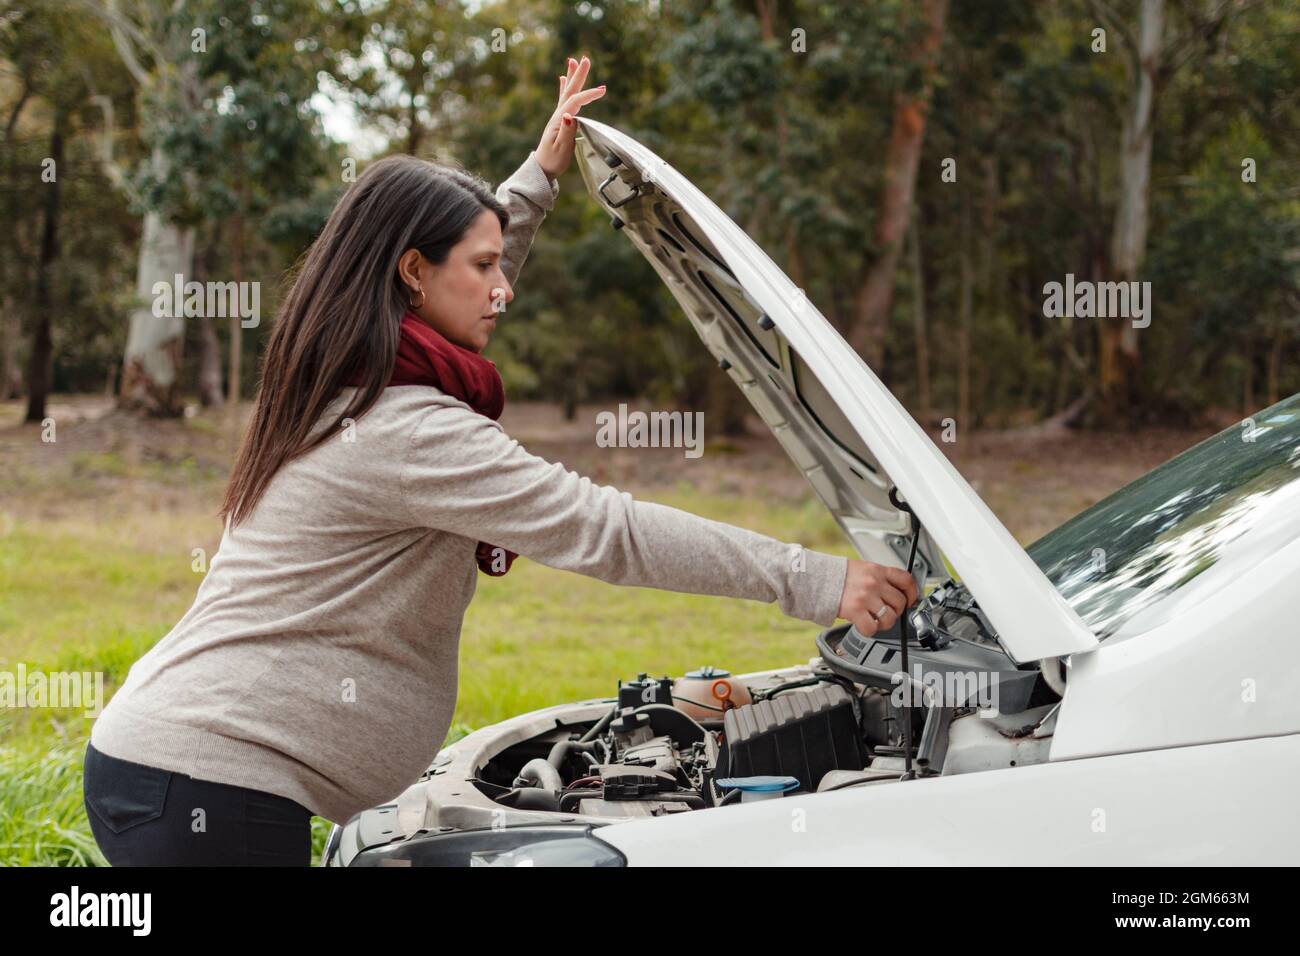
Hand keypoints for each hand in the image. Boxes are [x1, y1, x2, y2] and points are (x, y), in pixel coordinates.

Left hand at [534, 55, 605, 180]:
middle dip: (578, 75)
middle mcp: (558, 115)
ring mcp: (558, 116)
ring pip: (566, 92)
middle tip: (585, 59)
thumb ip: (566, 132)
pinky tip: (562, 78)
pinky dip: (564, 87)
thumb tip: (570, 116)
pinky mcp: (560, 120)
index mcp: (560, 121)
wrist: (542, 168)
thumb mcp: (561, 149)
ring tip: (573, 60)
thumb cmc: (553, 161)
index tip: (603, 90)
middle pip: (570, 91)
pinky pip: (563, 99)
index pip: (576, 102)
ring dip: (571, 76)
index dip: (589, 95)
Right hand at [837, 559, 920, 635]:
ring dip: (885, 623)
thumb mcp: (864, 568)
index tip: (910, 600)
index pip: (906, 580)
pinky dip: (870, 630)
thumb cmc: (840, 575)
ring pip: (890, 617)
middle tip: (887, 612)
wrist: (818, 578)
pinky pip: (872, 628)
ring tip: (876, 620)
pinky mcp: (855, 611)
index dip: (912, 593)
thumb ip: (881, 578)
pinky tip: (864, 624)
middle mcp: (874, 583)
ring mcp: (865, 597)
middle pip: (900, 602)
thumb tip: (897, 591)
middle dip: (896, 611)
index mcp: (878, 570)